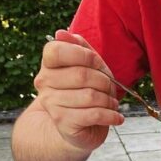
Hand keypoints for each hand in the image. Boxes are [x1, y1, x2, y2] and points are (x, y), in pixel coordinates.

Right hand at [33, 29, 123, 153]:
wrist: (77, 127)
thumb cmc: (84, 92)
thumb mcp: (86, 66)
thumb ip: (79, 47)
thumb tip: (61, 33)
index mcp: (48, 64)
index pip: (58, 50)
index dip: (84, 55)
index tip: (98, 64)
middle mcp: (44, 82)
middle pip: (81, 74)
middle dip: (104, 81)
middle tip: (110, 88)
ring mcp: (51, 103)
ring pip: (90, 96)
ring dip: (109, 100)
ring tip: (112, 103)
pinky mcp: (63, 122)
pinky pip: (94, 114)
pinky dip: (111, 115)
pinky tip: (116, 116)